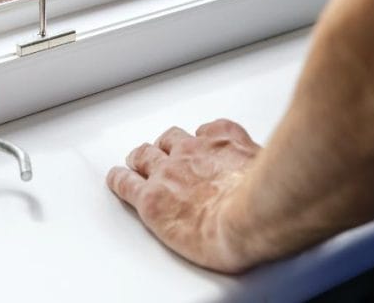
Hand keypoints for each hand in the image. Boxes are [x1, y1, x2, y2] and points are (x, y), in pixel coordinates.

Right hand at [106, 119, 262, 272]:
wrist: (255, 215)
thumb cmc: (226, 238)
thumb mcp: (185, 246)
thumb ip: (175, 224)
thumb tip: (186, 227)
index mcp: (155, 200)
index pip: (126, 183)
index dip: (121, 179)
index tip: (118, 177)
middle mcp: (169, 169)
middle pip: (144, 155)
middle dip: (141, 157)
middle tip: (142, 159)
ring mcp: (195, 149)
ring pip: (172, 136)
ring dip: (171, 142)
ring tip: (174, 146)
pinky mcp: (222, 137)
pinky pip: (210, 127)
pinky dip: (209, 133)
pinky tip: (214, 138)